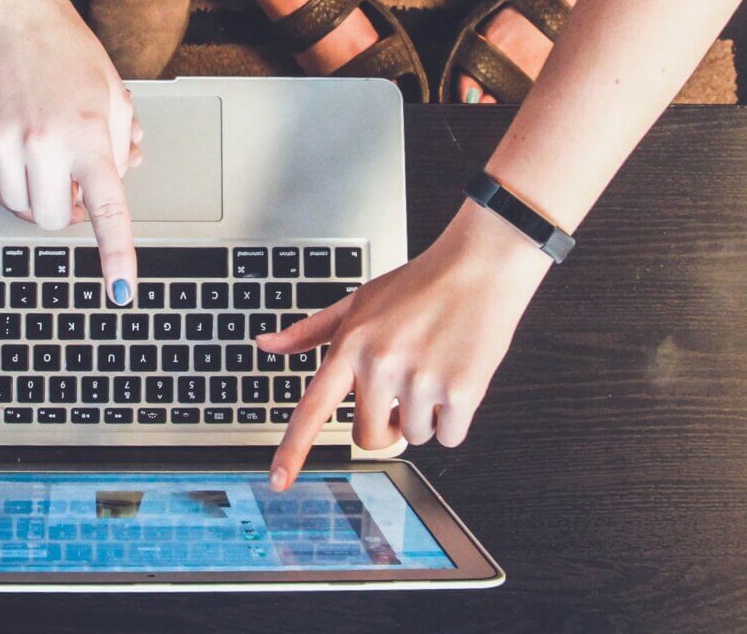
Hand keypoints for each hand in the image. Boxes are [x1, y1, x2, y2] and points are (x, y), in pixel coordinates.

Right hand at [0, 0, 140, 301]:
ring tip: (41, 145)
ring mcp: (4, 141)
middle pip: (51, 218)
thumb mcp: (112, 96)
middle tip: (68, 179)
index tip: (121, 290)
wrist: (12, 17)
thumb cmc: (67, 53)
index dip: (117, 255)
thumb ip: (118, 148)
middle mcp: (45, 143)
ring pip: (18, 203)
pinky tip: (13, 131)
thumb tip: (113, 187)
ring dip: (33, 188)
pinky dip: (5, 167)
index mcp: (90, 135)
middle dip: (62, 209)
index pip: (108, 210)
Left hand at [259, 201, 553, 489]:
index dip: (293, 449)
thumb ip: (310, 331)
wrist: (480, 266)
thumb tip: (266, 345)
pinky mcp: (461, 391)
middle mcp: (381, 365)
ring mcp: (420, 380)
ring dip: (425, 416)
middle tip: (402, 395)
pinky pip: (449, 436)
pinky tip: (457, 378)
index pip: (313, 408)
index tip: (279, 481)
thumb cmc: (419, 285)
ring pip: (414, 436)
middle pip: (369, 437)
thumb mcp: (357, 301)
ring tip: (434, 370)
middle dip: (386, 426)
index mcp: (351, 346)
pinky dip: (455, 419)